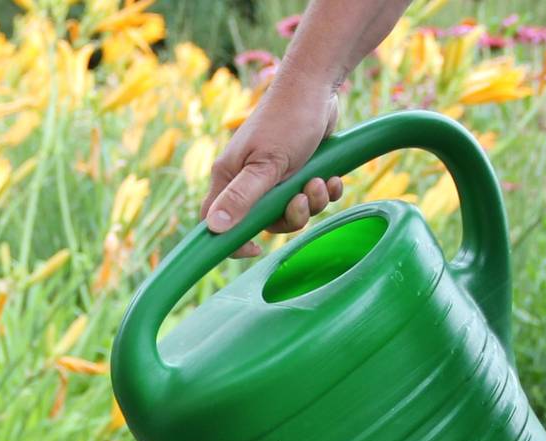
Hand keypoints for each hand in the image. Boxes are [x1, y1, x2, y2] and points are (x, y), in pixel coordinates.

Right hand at [202, 74, 343, 258]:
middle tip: (302, 197)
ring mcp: (272, 176)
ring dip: (312, 202)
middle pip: (262, 222)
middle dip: (289, 216)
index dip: (231, 240)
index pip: (215, 221)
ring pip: (289, 211)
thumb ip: (241, 197)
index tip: (256, 248)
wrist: (317, 86)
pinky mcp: (295, 171)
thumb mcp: (266, 164)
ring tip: (321, 180)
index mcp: (229, 177)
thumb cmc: (288, 120)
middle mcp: (247, 179)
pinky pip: (308, 197)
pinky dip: (323, 192)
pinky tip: (331, 177)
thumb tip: (214, 229)